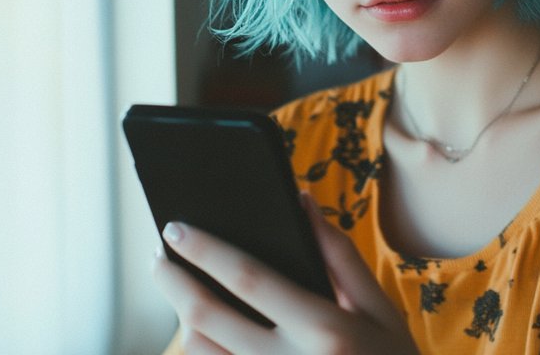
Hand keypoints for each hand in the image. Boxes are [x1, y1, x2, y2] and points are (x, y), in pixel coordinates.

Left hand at [152, 194, 419, 354]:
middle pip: (207, 318)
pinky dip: (202, 354)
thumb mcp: (381, 311)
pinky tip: (204, 336)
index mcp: (324, 331)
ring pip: (201, 354)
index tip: (175, 229)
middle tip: (159, 259)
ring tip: (183, 296)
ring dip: (183, 321)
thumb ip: (340, 256)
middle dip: (173, 282)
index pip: (249, 279)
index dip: (205, 250)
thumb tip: (303, 201)